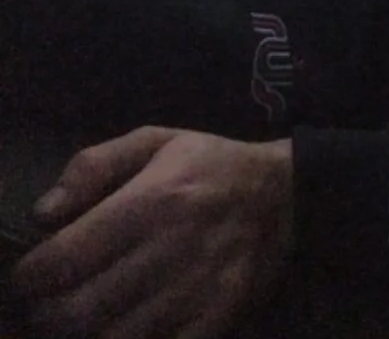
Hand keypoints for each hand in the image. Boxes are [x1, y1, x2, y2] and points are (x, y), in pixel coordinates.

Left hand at [11, 127, 292, 338]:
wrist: (286, 195)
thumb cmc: (210, 164)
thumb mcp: (156, 141)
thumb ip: (95, 165)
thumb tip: (43, 214)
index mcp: (153, 200)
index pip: (65, 258)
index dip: (32, 276)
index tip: (30, 276)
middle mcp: (171, 249)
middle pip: (78, 312)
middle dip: (49, 314)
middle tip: (49, 304)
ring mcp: (195, 292)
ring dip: (85, 335)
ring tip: (84, 316)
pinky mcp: (215, 321)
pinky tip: (123, 327)